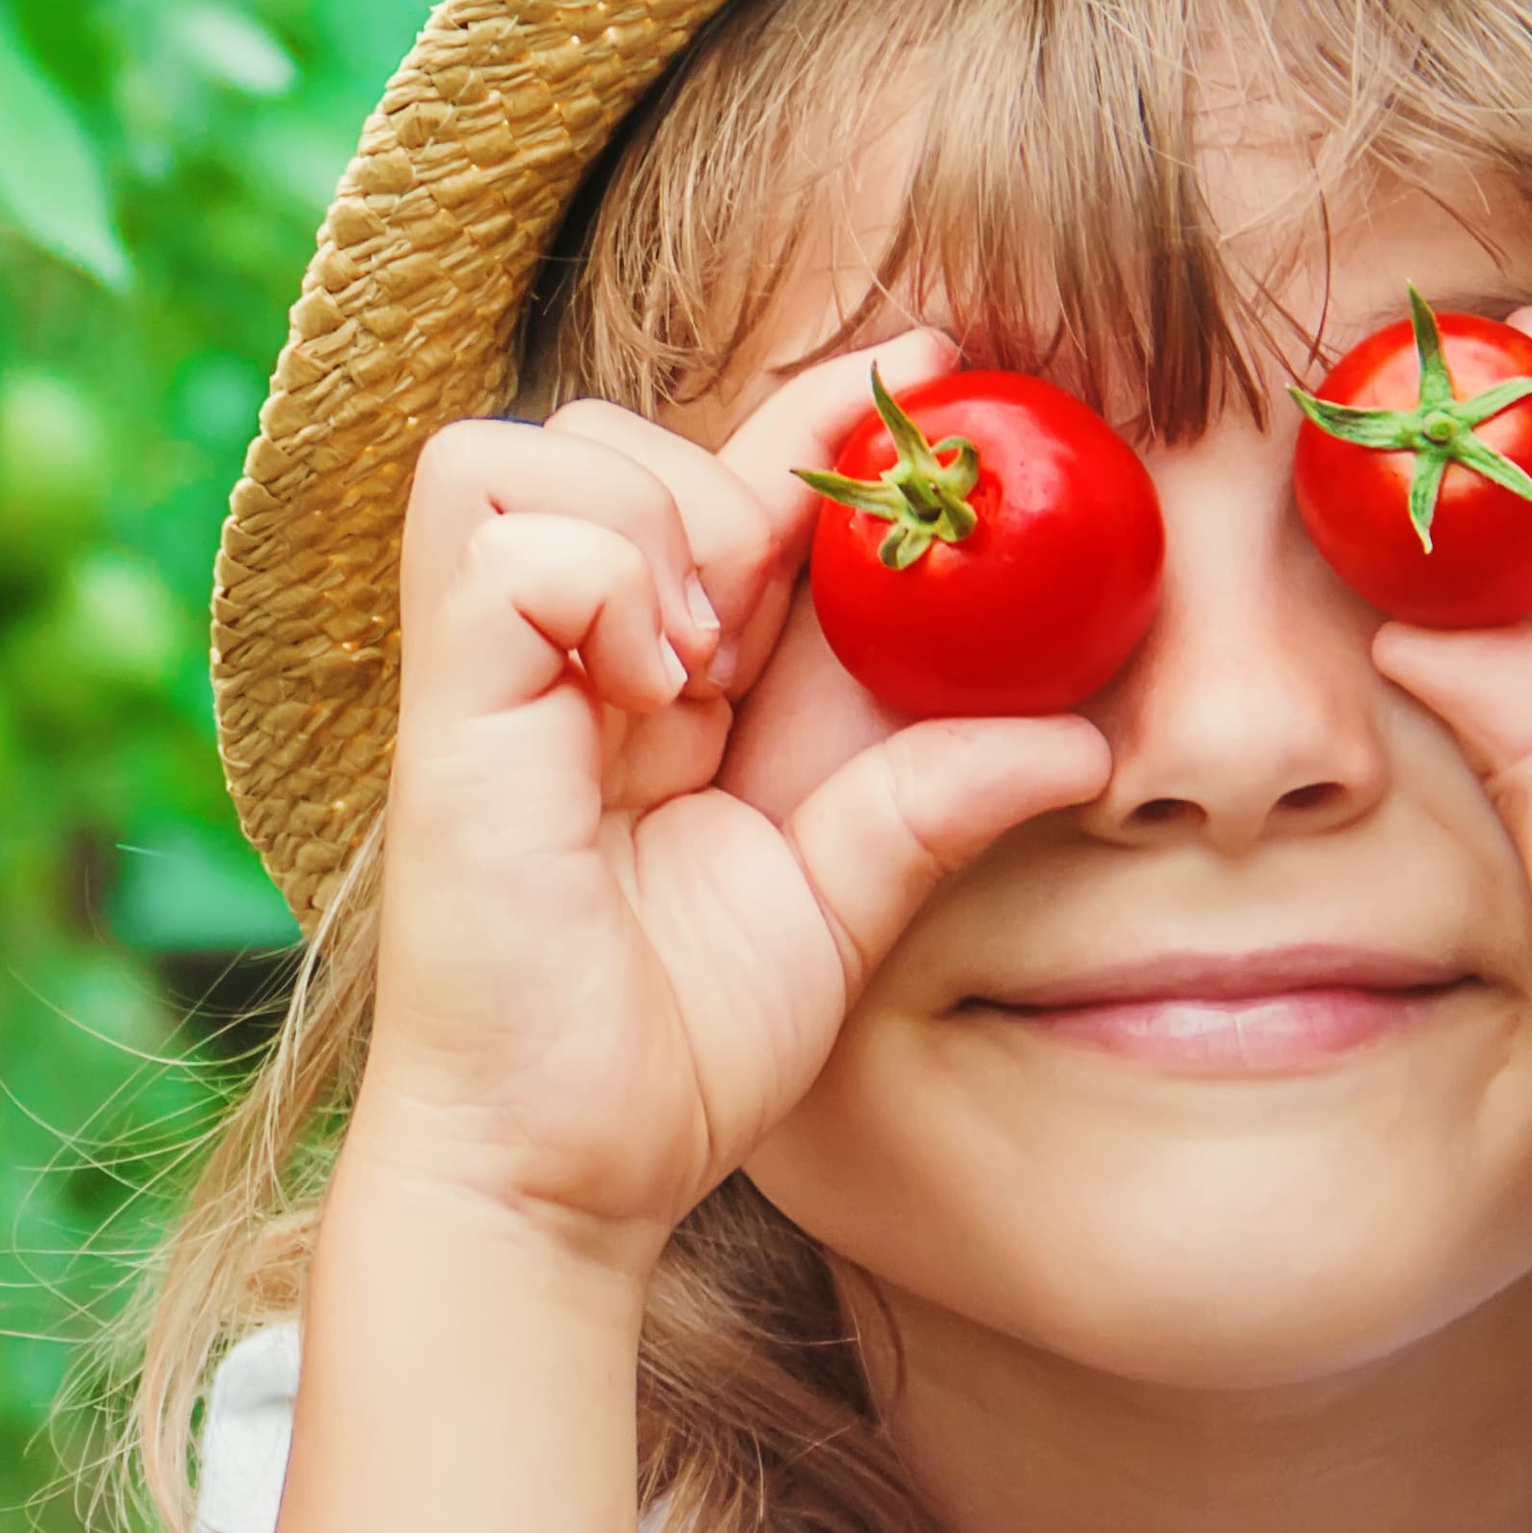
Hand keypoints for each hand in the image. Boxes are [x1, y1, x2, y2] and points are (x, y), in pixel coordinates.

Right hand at [361, 336, 1117, 1248]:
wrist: (560, 1171)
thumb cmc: (669, 1054)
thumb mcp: (839, 908)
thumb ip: (933, 806)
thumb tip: (1082, 743)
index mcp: (655, 677)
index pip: (734, 477)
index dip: (825, 407)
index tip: (940, 361)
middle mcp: (565, 652)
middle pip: (609, 425)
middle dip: (718, 485)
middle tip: (753, 644)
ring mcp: (493, 671)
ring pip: (530, 445)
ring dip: (642, 523)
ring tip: (690, 665)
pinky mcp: (449, 706)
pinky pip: (499, 533)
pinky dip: (589, 579)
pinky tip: (641, 688)